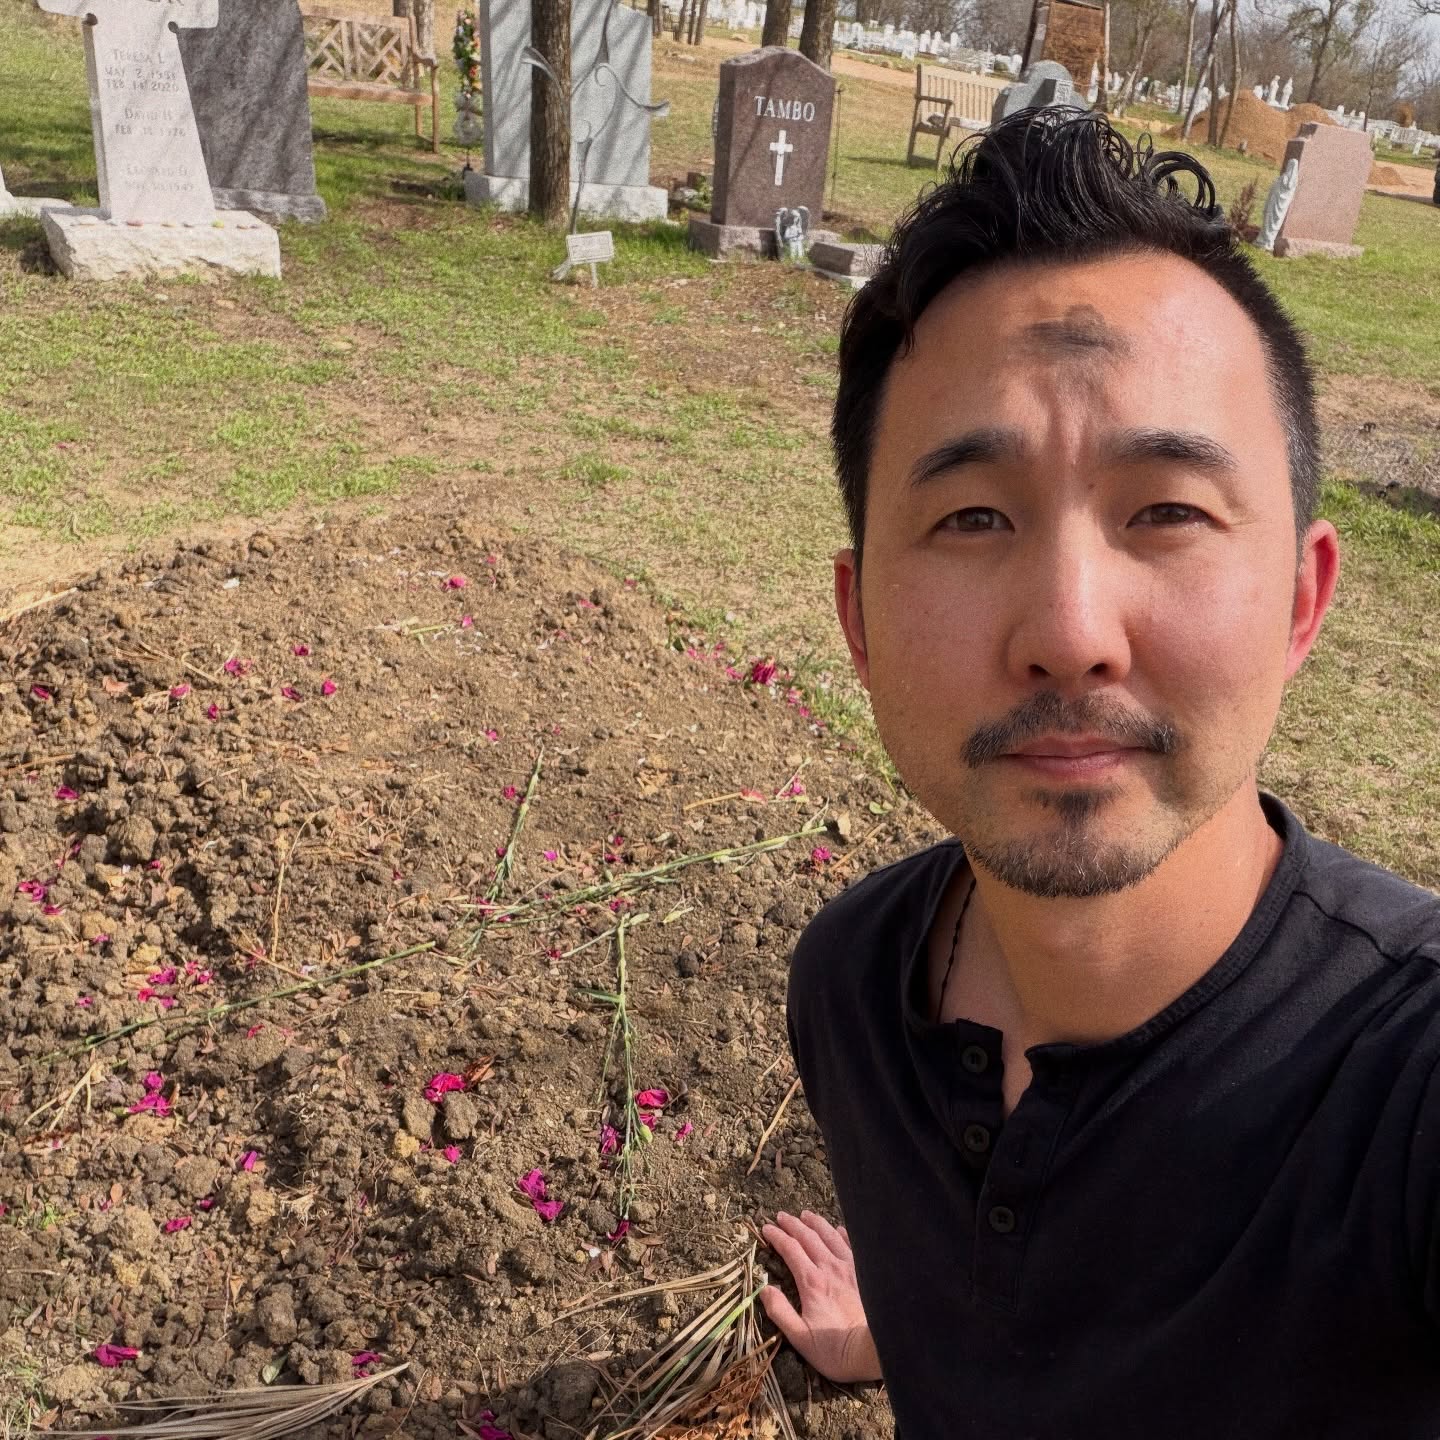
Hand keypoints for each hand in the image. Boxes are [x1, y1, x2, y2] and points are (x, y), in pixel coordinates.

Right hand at [759, 1209, 882, 1384]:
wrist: (874, 1350)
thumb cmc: (835, 1349)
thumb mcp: (799, 1337)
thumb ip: (780, 1312)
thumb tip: (764, 1289)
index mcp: (811, 1282)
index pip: (790, 1250)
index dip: (777, 1237)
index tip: (767, 1228)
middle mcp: (830, 1267)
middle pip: (808, 1237)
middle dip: (792, 1224)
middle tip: (781, 1216)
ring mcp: (850, 1267)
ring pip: (830, 1236)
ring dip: (816, 1223)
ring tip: (806, 1215)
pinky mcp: (865, 1272)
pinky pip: (852, 1244)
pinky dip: (842, 1233)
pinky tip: (838, 1229)